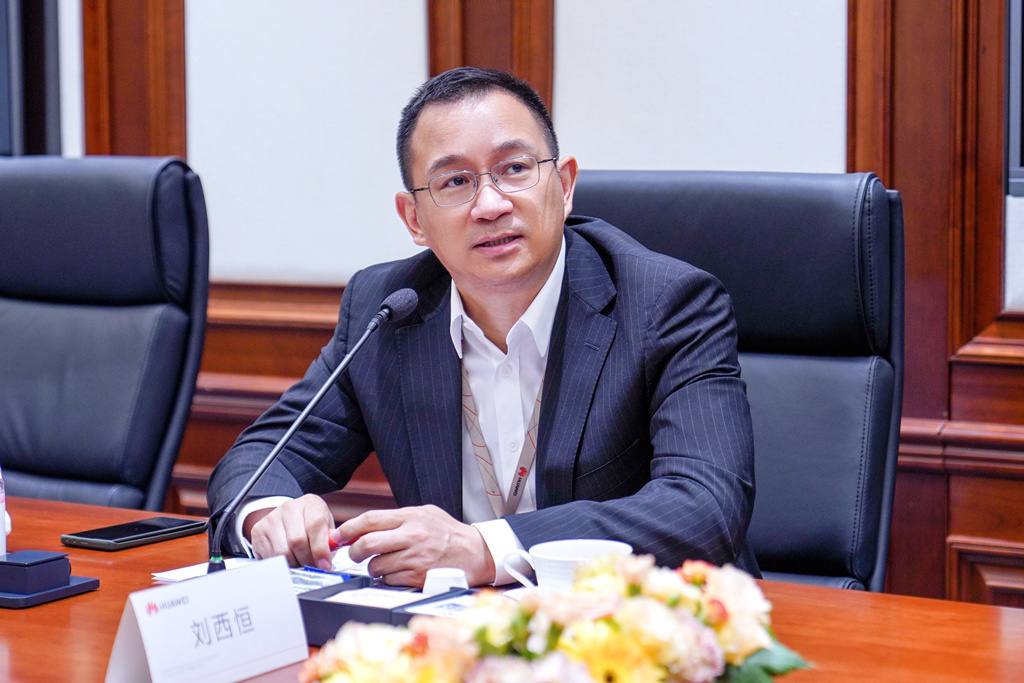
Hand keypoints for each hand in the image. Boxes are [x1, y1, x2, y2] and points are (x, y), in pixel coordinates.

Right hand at [247, 494, 334, 570]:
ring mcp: (271, 518)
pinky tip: (288, 560)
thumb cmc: (312, 524)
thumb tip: (327, 558)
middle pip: (297, 541)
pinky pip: (270, 556)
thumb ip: (329, 540)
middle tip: (312, 567)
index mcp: (311, 503)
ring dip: (294, 564)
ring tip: (301, 564)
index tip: (324, 565)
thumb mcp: (326, 527)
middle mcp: (289, 507)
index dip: (320, 549)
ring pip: (283, 551)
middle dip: (307, 560)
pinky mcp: (258, 530)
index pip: (315, 525)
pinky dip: (281, 564)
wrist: (290, 517)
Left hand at [335, 505, 495, 587]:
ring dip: (372, 567)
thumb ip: (398, 518)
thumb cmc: (448, 533)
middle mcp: (411, 537)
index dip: (349, 528)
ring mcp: (413, 559)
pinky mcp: (416, 578)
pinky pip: (388, 581)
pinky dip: (387, 578)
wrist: (474, 553)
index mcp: (411, 517)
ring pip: (375, 566)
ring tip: (382, 563)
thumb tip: (366, 525)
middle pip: (367, 544)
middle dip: (354, 551)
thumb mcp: (425, 513)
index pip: (370, 520)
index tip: (338, 535)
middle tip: (355, 553)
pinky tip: (396, 572)